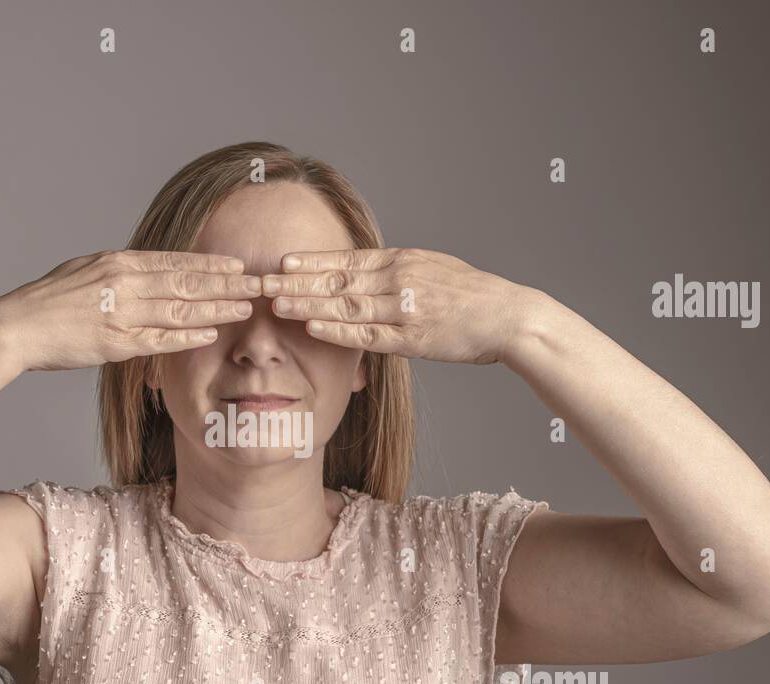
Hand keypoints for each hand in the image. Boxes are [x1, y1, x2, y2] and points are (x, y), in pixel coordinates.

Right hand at [0, 250, 261, 370]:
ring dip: (216, 308)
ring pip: (180, 309)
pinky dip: (186, 336)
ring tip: (245, 308)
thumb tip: (144, 267)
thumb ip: (119, 270)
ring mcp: (122, 313)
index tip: (236, 265)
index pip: (174, 262)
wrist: (17, 326)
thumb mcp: (85, 270)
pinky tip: (210, 334)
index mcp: (118, 263)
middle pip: (186, 282)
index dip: (209, 264)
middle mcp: (125, 284)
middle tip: (257, 284)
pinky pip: (159, 339)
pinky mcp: (115, 343)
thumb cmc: (48, 300)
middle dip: (226, 283)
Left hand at [260, 247, 543, 364]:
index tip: (282, 261)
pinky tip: (311, 329)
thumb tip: (367, 271)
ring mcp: (405, 309)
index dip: (312, 261)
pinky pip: (367, 334)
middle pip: (337, 280)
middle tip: (261, 281)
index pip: (347, 259)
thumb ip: (397, 271)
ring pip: (346, 306)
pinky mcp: (413, 338)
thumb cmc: (471, 296)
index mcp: (402, 261)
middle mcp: (399, 280)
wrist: (509, 317)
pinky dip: (337, 331)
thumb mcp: (432, 270)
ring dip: (308, 304)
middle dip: (296, 281)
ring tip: (275, 303)